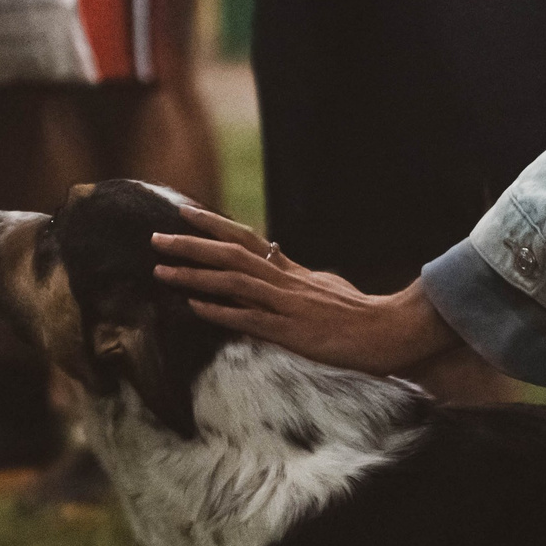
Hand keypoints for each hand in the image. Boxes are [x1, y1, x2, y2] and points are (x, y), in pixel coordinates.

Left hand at [149, 203, 461, 378]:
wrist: (389, 332)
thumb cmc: (360, 314)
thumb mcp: (326, 287)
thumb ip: (301, 278)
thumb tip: (285, 262)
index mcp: (292, 271)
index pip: (247, 240)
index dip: (214, 226)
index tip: (184, 213)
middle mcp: (285, 281)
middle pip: (232, 253)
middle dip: (191, 245)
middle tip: (156, 238)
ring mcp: (287, 305)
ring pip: (234, 282)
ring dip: (195, 276)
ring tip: (161, 271)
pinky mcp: (291, 332)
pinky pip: (249, 318)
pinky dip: (220, 312)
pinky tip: (195, 307)